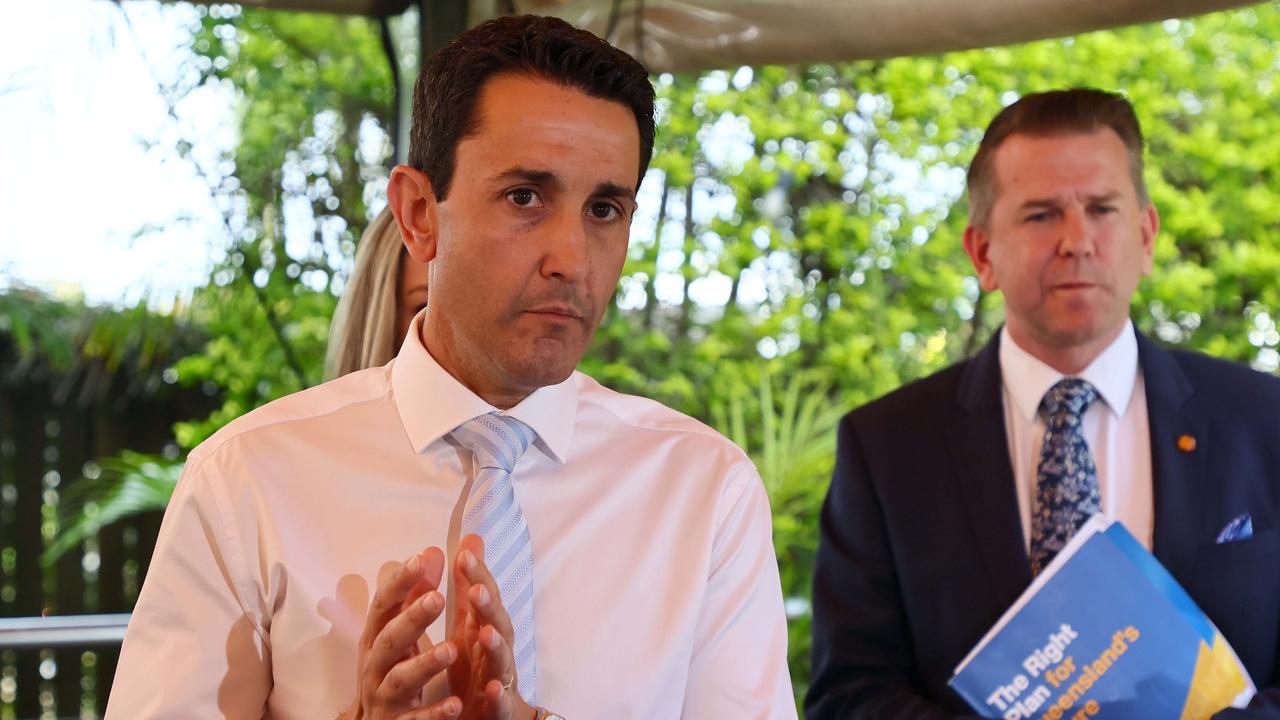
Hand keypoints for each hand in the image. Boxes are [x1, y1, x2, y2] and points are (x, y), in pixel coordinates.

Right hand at [344, 547, 462, 719]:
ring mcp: (384, 697)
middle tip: (438, 599)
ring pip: (399, 680)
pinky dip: (434, 714)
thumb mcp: (402, 632)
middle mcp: (375, 667)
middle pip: (389, 641)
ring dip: (424, 664)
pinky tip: (456, 704)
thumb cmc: (392, 669)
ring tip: (451, 650)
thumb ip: (417, 594)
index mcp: (377, 639)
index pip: (384, 606)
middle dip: (411, 619)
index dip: (399, 583)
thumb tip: (433, 551)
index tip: (420, 559)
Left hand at [448, 534, 536, 719]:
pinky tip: (492, 688)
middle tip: (476, 589)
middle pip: (498, 624)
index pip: (484, 597)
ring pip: (502, 661)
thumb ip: (468, 587)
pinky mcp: (499, 710)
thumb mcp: (470, 624)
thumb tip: (470, 541)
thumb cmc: (480, 667)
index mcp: (486, 628)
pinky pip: (501, 704)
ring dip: (496, 647)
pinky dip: (498, 696)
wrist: (498, 715)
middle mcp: (497, 650)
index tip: (464, 553)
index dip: (477, 575)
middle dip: (489, 606)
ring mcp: (500, 679)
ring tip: (487, 633)